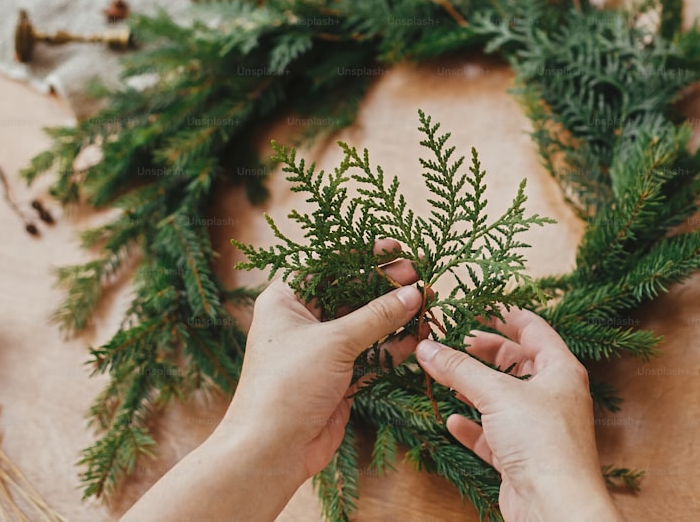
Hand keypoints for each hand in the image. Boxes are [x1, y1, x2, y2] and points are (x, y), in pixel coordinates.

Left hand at [218, 239, 424, 489]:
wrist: (270, 450)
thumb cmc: (287, 385)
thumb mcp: (334, 342)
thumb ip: (377, 316)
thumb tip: (414, 293)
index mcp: (286, 299)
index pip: (330, 265)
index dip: (364, 255)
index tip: (398, 249)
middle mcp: (302, 320)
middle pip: (351, 293)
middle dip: (385, 287)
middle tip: (420, 278)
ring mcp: (321, 350)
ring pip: (364, 324)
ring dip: (395, 317)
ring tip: (428, 305)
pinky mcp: (337, 376)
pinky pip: (370, 353)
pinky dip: (393, 346)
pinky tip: (419, 336)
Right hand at [416, 308, 620, 521]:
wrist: (555, 507)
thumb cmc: (543, 442)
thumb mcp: (497, 394)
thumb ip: (459, 368)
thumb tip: (426, 347)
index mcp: (560, 369)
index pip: (533, 328)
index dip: (504, 314)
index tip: (474, 306)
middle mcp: (552, 395)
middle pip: (514, 362)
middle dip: (481, 351)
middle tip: (450, 340)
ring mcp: (537, 428)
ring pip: (501, 398)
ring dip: (472, 387)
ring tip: (443, 373)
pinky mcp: (521, 458)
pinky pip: (492, 434)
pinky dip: (472, 426)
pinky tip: (452, 419)